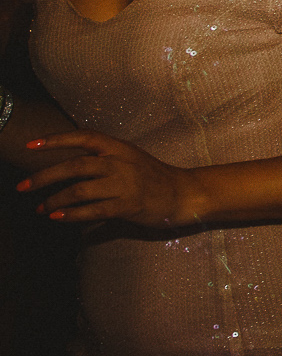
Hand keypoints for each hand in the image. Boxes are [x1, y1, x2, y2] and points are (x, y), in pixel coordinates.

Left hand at [17, 132, 204, 227]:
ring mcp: (125, 184)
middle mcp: (120, 162)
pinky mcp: (128, 205)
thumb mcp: (129, 159)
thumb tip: (69, 166)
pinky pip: (94, 210)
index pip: (84, 138)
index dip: (57, 139)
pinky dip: (73, 215)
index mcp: (119, 148)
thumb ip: (103, 159)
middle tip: (22, 187)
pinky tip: (58, 218)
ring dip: (55, 201)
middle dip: (44, 177)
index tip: (31, 145)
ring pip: (80, 190)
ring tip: (40, 208)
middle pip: (75, 166)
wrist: (184, 193)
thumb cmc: (153, 177)